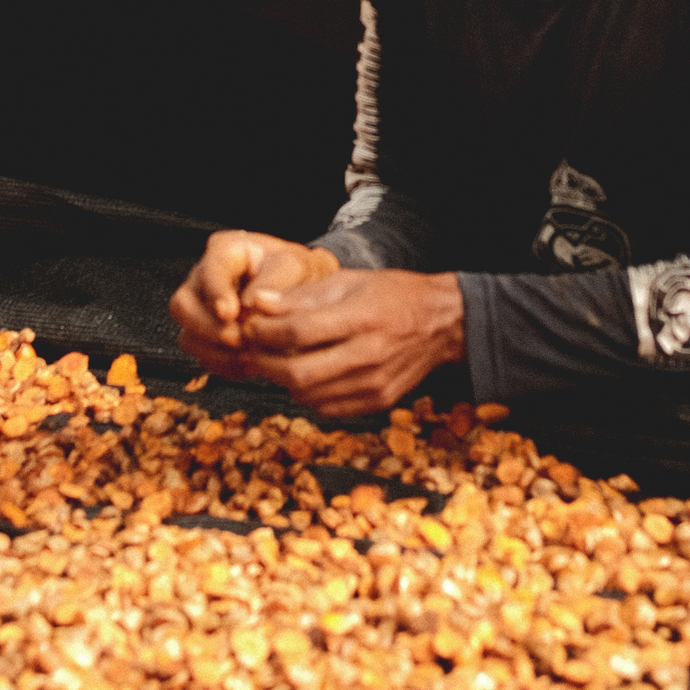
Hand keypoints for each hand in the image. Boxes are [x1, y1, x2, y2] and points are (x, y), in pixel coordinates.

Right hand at [169, 230, 339, 353]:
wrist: (302, 291)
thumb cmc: (295, 272)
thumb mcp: (293, 266)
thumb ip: (273, 282)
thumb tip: (247, 307)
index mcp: (225, 251)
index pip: (209, 271)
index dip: (216, 294)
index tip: (230, 313)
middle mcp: (204, 278)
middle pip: (182, 305)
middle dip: (208, 328)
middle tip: (238, 339)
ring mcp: (201, 308)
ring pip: (188, 335)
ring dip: (216, 351)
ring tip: (249, 355)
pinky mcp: (206, 335)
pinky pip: (201, 355)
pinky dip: (223, 364)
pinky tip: (248, 363)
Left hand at [220, 268, 465, 418]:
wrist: (441, 323)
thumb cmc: (391, 295)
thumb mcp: (348, 281)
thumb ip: (302, 296)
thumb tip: (258, 303)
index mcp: (361, 317)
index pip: (298, 332)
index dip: (264, 332)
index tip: (248, 326)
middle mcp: (369, 355)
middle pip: (299, 372)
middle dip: (265, 363)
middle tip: (252, 349)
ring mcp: (374, 384)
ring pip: (308, 395)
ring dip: (282, 380)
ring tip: (275, 360)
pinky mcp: (377, 402)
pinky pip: (327, 407)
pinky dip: (307, 394)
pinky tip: (305, 374)